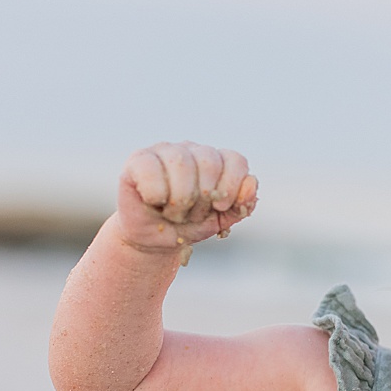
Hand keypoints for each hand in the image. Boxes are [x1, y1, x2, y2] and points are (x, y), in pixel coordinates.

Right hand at [115, 142, 257, 258]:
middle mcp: (192, 150)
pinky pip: (151, 169)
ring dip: (179, 200)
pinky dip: (156, 194)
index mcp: (217, 160)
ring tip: (173, 212)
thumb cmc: (189, 225)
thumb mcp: (221, 220)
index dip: (232, 188)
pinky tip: (153, 201)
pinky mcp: (139, 159)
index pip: (235, 161)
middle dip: (203, 199)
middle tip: (191, 214)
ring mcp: (165, 151)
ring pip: (181, 163)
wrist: (154, 240)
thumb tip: (252, 182)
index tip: (219, 207)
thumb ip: (242, 205)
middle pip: (209, 162)